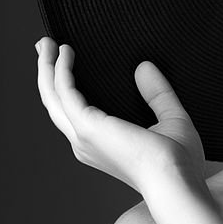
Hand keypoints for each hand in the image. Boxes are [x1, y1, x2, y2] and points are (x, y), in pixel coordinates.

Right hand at [35, 37, 204, 193]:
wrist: (177, 180)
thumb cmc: (178, 162)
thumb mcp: (171, 119)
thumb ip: (158, 94)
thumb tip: (144, 66)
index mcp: (101, 144)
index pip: (75, 113)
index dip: (65, 88)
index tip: (64, 62)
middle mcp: (85, 142)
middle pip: (55, 103)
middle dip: (47, 73)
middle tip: (44, 46)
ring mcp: (83, 135)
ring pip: (53, 96)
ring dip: (47, 67)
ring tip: (46, 43)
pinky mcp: (87, 126)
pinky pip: (66, 92)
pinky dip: (61, 70)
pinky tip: (65, 53)